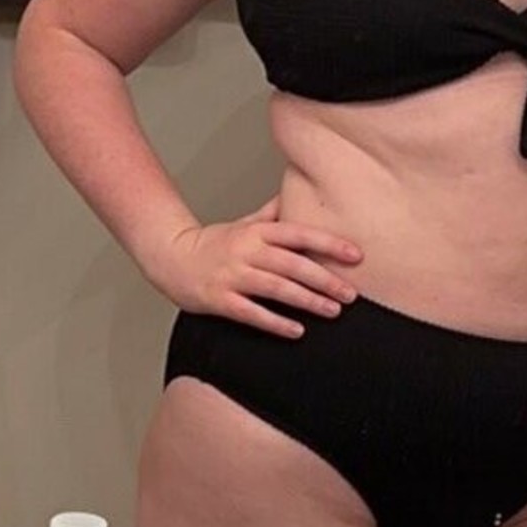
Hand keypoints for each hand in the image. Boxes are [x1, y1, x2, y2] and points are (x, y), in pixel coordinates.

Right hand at [152, 193, 362, 337]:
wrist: (171, 256)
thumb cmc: (214, 242)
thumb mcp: (245, 224)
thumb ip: (273, 215)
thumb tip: (300, 196)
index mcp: (257, 232)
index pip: (300, 235)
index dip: (329, 243)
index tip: (355, 255)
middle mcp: (247, 251)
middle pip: (293, 264)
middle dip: (325, 279)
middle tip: (351, 294)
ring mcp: (233, 276)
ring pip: (277, 289)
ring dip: (307, 301)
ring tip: (332, 311)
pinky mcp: (220, 300)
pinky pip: (252, 313)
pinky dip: (275, 322)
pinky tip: (297, 330)